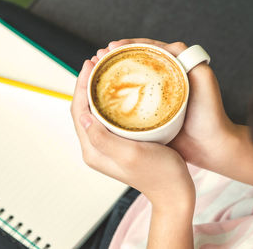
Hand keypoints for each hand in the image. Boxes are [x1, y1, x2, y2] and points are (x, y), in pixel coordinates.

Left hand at [70, 56, 194, 208]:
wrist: (175, 190)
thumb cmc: (159, 174)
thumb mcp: (130, 155)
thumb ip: (102, 137)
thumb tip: (83, 116)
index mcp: (93, 150)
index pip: (78, 111)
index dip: (80, 85)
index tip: (89, 64)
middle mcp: (95, 146)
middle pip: (83, 108)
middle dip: (86, 83)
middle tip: (97, 61)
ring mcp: (106, 144)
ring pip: (94, 110)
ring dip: (96, 88)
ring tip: (105, 68)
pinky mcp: (118, 142)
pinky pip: (106, 115)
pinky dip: (108, 98)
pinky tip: (119, 87)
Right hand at [101, 39, 237, 171]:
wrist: (210, 146)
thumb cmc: (209, 114)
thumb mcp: (203, 80)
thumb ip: (190, 60)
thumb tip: (169, 45)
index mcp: (171, 68)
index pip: (144, 50)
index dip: (126, 46)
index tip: (111, 48)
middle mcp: (159, 80)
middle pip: (131, 64)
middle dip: (112, 59)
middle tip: (97, 58)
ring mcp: (151, 97)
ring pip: (127, 81)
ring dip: (110, 75)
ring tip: (95, 71)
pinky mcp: (145, 114)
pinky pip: (127, 101)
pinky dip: (114, 96)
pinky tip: (102, 95)